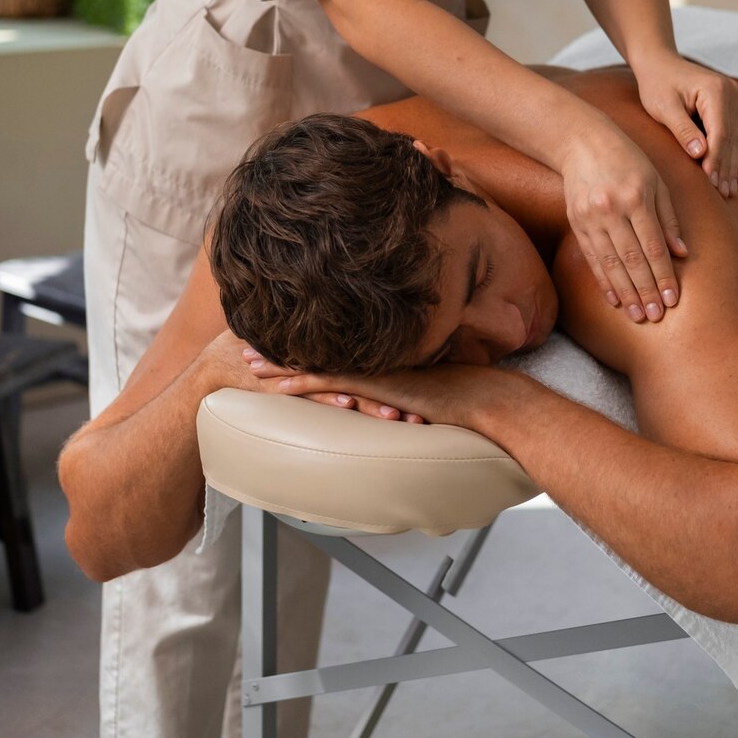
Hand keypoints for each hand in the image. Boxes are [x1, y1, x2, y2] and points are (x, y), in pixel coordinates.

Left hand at [251, 360, 536, 431]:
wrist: (490, 399)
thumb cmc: (474, 397)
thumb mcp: (436, 389)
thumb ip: (417, 390)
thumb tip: (408, 402)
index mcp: (387, 356)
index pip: (336, 345)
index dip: (304, 341)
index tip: (278, 335)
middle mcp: (378, 357)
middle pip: (318, 348)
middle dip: (281, 346)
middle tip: (247, 342)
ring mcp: (377, 369)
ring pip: (317, 361)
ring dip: (281, 363)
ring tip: (249, 360)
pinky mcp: (379, 384)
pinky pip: (333, 381)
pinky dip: (303, 383)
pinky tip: (278, 385)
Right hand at [559, 118, 687, 322]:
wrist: (582, 142)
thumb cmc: (628, 160)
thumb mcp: (656, 181)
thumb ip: (669, 217)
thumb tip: (682, 253)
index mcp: (637, 196)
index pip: (653, 246)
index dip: (664, 275)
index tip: (673, 298)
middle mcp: (612, 209)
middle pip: (632, 259)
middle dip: (646, 290)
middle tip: (657, 316)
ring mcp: (590, 217)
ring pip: (610, 263)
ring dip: (626, 292)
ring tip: (639, 315)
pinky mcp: (576, 222)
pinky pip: (592, 258)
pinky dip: (604, 281)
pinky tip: (615, 299)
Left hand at [635, 53, 737, 197]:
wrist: (659, 63)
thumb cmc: (657, 84)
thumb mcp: (664, 108)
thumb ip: (683, 130)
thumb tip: (700, 154)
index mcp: (716, 91)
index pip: (720, 132)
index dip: (716, 159)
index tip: (710, 181)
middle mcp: (730, 93)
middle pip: (730, 137)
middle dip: (726, 167)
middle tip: (723, 194)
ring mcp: (732, 99)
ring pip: (734, 139)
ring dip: (731, 165)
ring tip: (729, 191)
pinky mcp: (729, 106)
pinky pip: (733, 135)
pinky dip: (732, 155)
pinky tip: (737, 176)